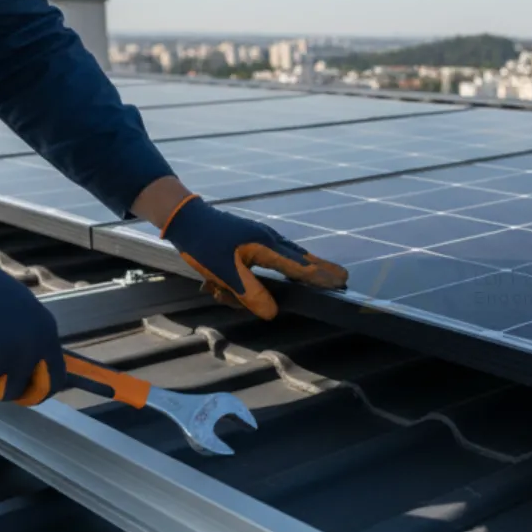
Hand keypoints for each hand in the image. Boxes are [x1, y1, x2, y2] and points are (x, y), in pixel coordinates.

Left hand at [159, 195, 348, 318]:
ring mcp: (260, 237)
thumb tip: (273, 312)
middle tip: (344, 277)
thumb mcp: (225, 273)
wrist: (186, 218)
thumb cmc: (204, 245)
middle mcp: (268, 240)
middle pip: (301, 258)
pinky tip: (283, 268)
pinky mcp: (251, 239)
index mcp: (266, 247)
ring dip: (297, 268)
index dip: (320, 277)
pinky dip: (274, 267)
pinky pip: (270, 256)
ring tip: (326, 271)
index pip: (299, 267)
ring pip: (284, 257)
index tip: (340, 282)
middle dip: (321, 269)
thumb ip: (250, 294)